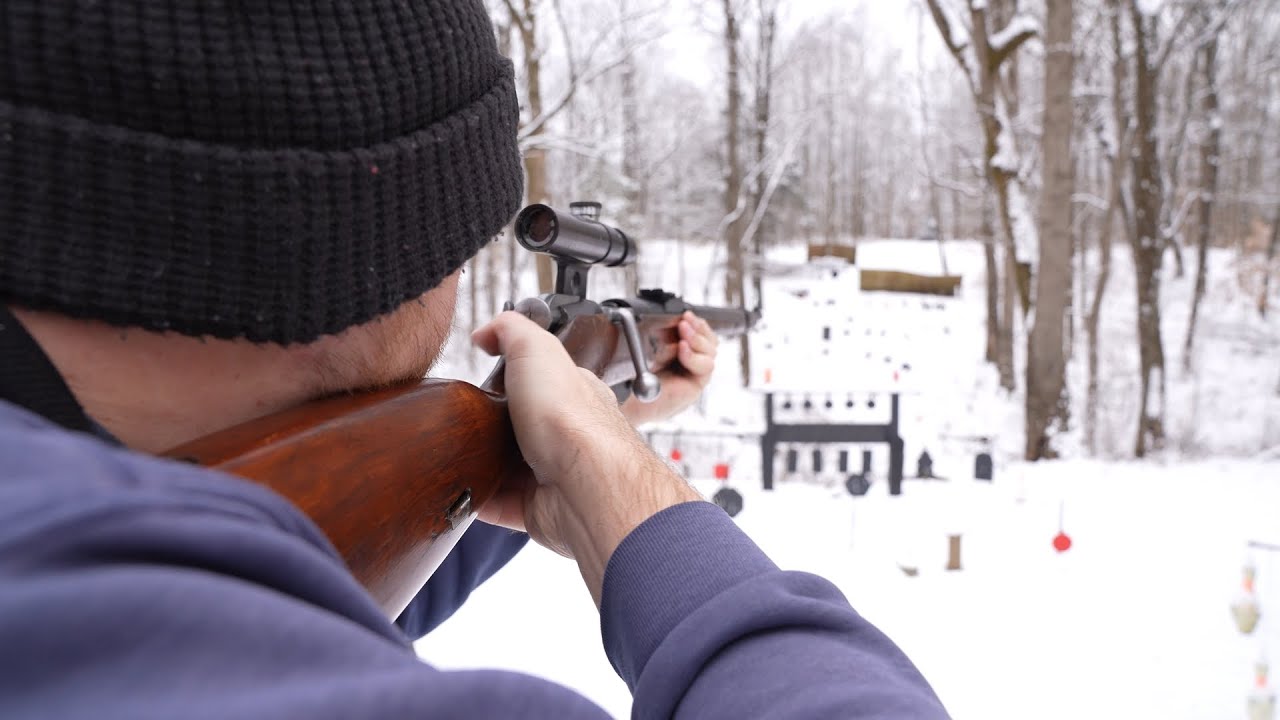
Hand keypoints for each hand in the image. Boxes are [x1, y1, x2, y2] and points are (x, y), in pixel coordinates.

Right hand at [471, 312, 702, 604]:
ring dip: (483, 462)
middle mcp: (566, 434)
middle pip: (519, 426)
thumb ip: (510, 330)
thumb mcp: (536, 349)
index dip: (510, 376)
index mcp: (572, 394)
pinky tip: (465, 488)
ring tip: (457, 452)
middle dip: (490, 424)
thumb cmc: (573, 418)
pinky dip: (481, 499)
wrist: (586, 483)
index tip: (482, 376)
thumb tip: (486, 331)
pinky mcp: (540, 508)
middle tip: (463, 418)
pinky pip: (502, 504)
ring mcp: (553, 473)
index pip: (540, 380)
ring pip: (509, 466)